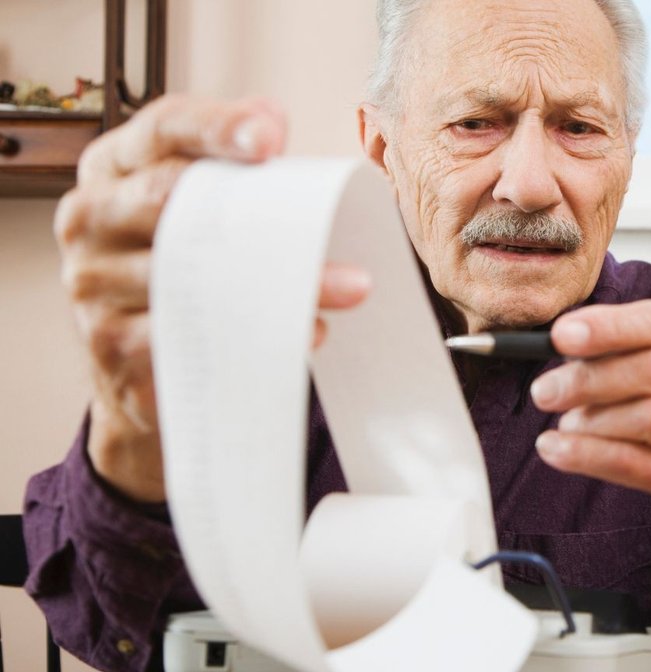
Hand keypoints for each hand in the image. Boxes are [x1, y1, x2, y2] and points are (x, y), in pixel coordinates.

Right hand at [54, 95, 368, 501]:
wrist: (139, 363)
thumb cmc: (188, 265)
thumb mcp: (204, 204)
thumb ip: (237, 162)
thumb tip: (270, 115)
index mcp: (114, 166)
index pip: (163, 129)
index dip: (217, 127)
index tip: (271, 138)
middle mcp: (90, 216)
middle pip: (169, 197)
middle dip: (256, 212)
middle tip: (331, 233)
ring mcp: (91, 283)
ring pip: (188, 274)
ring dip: (277, 285)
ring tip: (347, 290)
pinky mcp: (110, 345)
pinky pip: (185, 337)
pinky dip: (250, 336)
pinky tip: (304, 336)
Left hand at [529, 299, 650, 571]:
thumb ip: (644, 345)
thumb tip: (568, 339)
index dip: (612, 326)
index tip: (562, 335)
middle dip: (592, 378)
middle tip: (547, 389)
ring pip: (649, 418)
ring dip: (591, 419)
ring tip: (564, 422)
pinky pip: (637, 464)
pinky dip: (588, 455)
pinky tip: (557, 450)